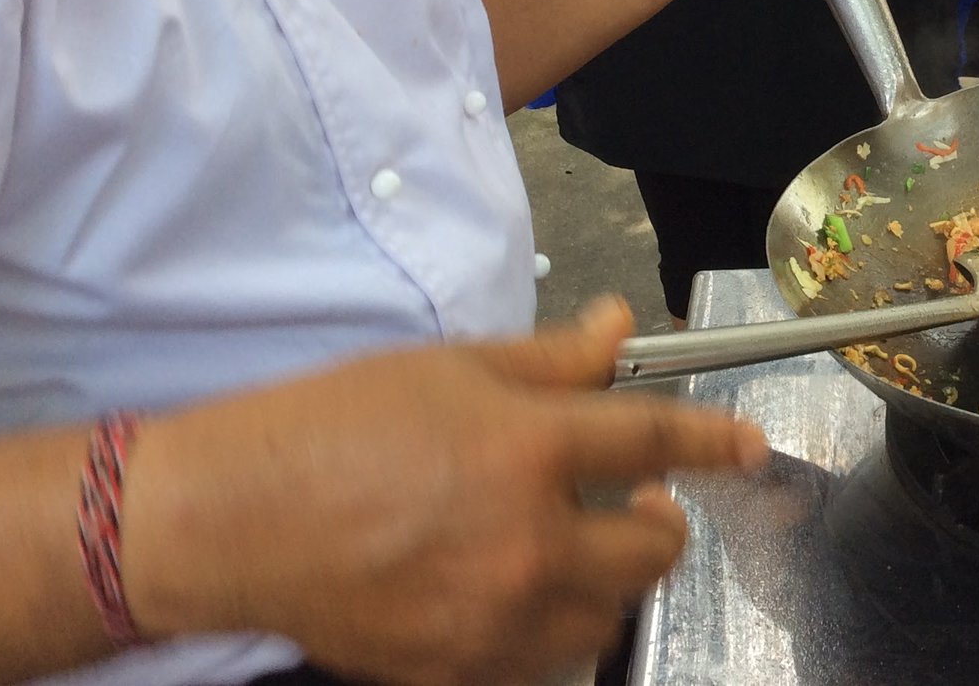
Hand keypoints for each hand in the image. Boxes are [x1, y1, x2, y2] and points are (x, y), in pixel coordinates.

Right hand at [121, 298, 768, 685]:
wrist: (231, 521)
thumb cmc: (332, 426)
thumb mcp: (451, 367)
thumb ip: (551, 358)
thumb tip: (619, 327)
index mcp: (527, 449)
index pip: (657, 441)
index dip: (714, 442)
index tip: (747, 448)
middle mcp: (526, 542)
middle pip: (651, 550)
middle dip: (659, 521)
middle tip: (633, 498)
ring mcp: (493, 619)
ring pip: (605, 617)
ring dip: (608, 580)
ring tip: (570, 546)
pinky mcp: (458, 670)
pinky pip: (544, 659)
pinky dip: (549, 628)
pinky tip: (514, 590)